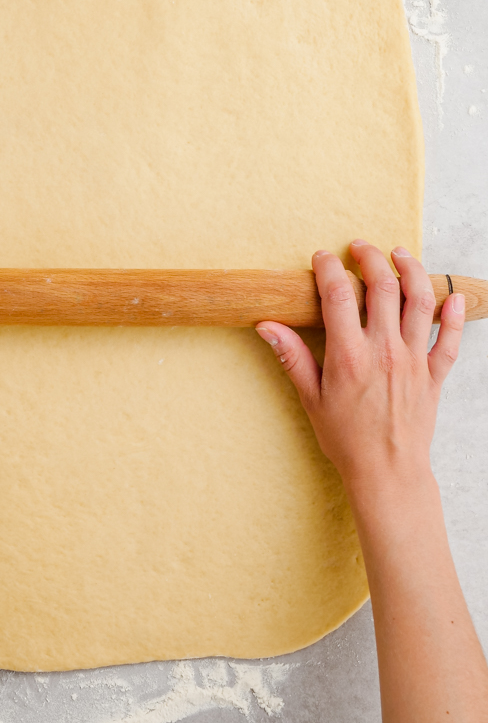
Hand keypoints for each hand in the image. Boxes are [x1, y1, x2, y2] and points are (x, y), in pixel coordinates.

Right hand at [256, 240, 464, 499]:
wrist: (387, 473)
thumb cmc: (347, 440)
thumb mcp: (311, 399)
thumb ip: (293, 357)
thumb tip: (267, 326)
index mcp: (350, 356)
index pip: (338, 296)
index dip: (328, 269)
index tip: (321, 259)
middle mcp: (384, 351)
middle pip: (384, 287)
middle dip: (371, 258)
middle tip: (361, 248)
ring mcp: (413, 361)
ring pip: (420, 302)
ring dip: (412, 271)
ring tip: (400, 255)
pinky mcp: (434, 375)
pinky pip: (450, 339)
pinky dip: (454, 315)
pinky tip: (452, 296)